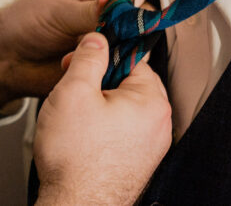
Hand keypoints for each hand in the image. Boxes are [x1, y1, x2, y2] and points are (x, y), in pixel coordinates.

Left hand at [0, 0, 124, 107]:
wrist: (6, 58)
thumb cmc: (26, 21)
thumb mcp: (58, 10)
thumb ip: (91, 9)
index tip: (133, 7)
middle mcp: (107, 15)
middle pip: (137, 18)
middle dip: (132, 27)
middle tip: (115, 34)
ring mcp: (106, 41)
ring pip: (132, 45)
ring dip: (118, 50)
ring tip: (94, 51)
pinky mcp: (101, 66)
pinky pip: (118, 68)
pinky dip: (108, 69)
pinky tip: (88, 68)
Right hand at [33, 33, 170, 204]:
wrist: (75, 205)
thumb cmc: (75, 158)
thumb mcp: (74, 91)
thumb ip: (88, 58)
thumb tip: (96, 40)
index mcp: (151, 102)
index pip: (131, 59)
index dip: (100, 55)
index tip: (81, 59)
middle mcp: (158, 125)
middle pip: (128, 83)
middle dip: (98, 80)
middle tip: (73, 86)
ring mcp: (149, 146)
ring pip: (123, 107)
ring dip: (98, 104)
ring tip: (75, 115)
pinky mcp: (137, 162)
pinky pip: (121, 130)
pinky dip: (102, 127)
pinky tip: (82, 135)